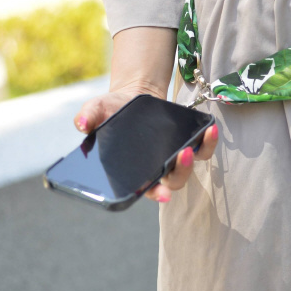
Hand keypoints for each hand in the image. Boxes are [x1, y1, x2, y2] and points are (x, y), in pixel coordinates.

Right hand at [71, 26, 218, 203]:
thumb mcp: (97, 110)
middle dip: (180, 172)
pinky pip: (202, 147)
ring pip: (190, 167)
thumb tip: (80, 125)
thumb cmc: (112, 110)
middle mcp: (157, 168)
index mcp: (135, 170)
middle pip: (174, 181)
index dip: (156, 194)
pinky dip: (209, 140)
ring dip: (196, 157)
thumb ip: (88, 117)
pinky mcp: (188, 141)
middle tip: (181, 154)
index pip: (147, 189)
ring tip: (198, 138)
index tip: (163, 194)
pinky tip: (210, 128)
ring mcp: (174, 156)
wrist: (132, 96)